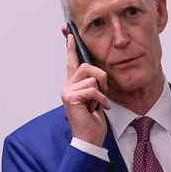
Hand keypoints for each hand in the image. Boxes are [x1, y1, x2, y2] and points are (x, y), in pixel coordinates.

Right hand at [61, 29, 109, 146]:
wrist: (90, 138)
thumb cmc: (93, 121)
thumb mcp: (96, 98)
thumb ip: (93, 84)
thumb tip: (97, 74)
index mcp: (73, 85)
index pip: (71, 61)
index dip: (71, 46)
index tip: (70, 32)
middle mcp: (68, 86)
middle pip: (87, 66)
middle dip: (101, 78)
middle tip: (102, 94)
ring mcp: (67, 92)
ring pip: (91, 77)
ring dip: (101, 91)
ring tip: (98, 103)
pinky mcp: (70, 98)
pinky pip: (92, 89)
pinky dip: (100, 99)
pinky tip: (99, 108)